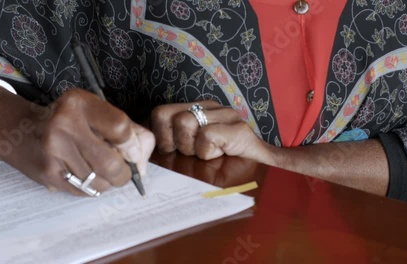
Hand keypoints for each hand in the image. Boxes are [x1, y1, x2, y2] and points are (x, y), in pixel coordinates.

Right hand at [0, 86, 154, 195]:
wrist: (16, 129)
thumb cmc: (64, 119)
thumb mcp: (91, 110)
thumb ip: (122, 127)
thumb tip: (144, 153)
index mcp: (78, 104)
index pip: (120, 128)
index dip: (133, 146)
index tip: (133, 153)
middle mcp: (63, 126)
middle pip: (111, 163)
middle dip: (124, 173)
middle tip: (123, 171)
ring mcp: (53, 153)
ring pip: (99, 182)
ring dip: (108, 182)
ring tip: (99, 170)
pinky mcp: (47, 174)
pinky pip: (84, 190)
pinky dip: (92, 187)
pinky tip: (84, 174)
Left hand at [150, 100, 272, 162]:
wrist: (263, 170)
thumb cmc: (221, 164)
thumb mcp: (190, 152)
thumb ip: (170, 145)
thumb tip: (144, 150)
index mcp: (194, 109)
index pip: (159, 113)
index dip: (160, 137)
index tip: (173, 152)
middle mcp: (208, 106)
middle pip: (167, 116)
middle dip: (174, 143)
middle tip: (193, 154)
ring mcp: (224, 114)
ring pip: (184, 123)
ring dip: (193, 149)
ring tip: (209, 153)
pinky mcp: (238, 128)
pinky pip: (206, 135)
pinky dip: (209, 151)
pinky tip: (221, 153)